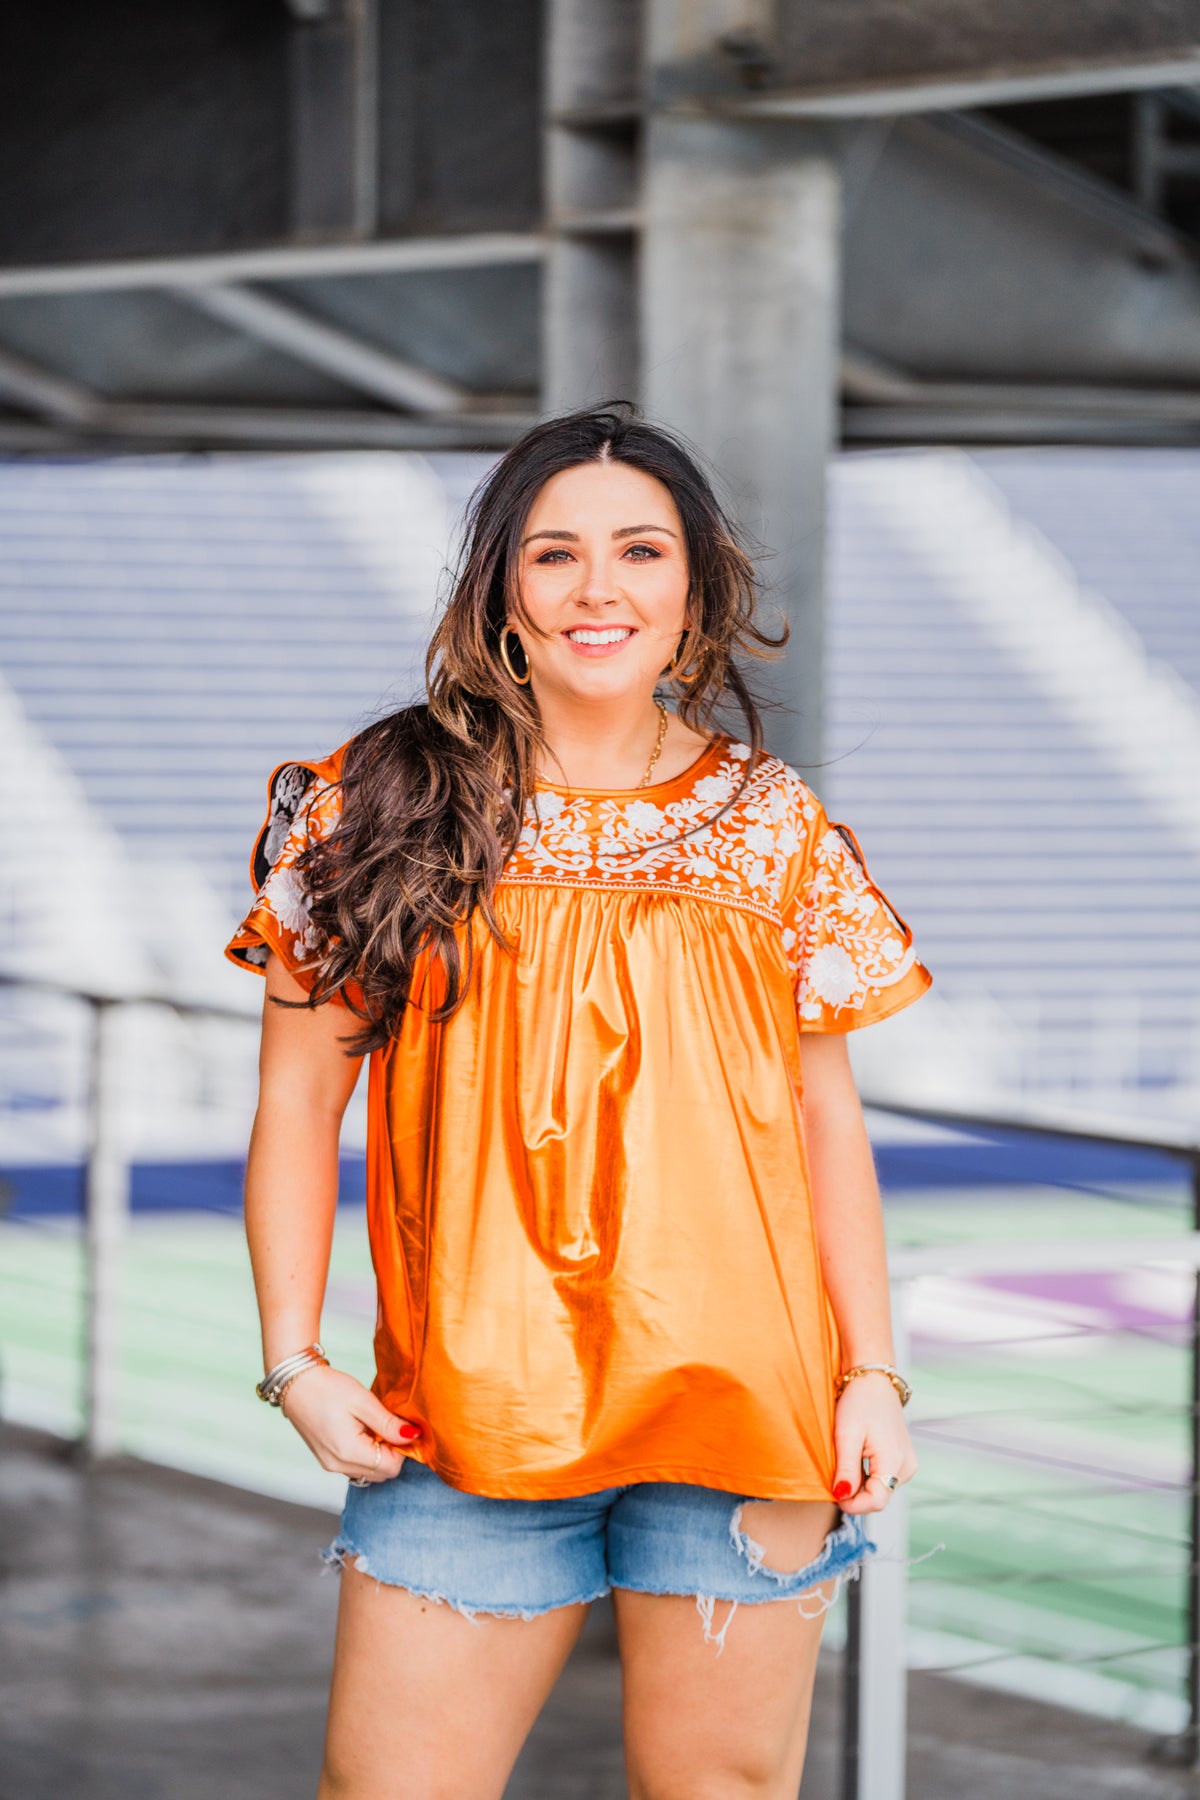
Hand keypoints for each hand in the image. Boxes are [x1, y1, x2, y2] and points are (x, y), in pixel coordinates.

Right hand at [279, 1365, 420, 1483]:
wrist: (295, 1383)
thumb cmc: (327, 1388)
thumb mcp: (363, 1401)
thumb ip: (388, 1423)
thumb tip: (412, 1436)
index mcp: (348, 1452)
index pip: (391, 1467)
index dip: (402, 1449)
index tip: (400, 1426)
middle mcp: (338, 1466)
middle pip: (382, 1473)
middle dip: (392, 1452)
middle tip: (387, 1424)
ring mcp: (331, 1465)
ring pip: (369, 1472)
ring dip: (379, 1454)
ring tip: (372, 1426)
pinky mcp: (327, 1460)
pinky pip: (356, 1467)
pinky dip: (365, 1454)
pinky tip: (361, 1431)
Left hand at [831, 1372, 917, 1513]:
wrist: (874, 1380)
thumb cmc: (859, 1402)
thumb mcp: (846, 1435)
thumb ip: (846, 1469)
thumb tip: (842, 1497)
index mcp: (895, 1461)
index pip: (876, 1502)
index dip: (852, 1504)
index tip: (833, 1494)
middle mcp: (906, 1467)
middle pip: (878, 1497)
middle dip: (854, 1493)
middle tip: (834, 1474)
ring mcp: (906, 1464)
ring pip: (880, 1489)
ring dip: (860, 1484)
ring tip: (845, 1461)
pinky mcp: (902, 1460)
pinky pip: (883, 1478)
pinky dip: (867, 1476)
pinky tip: (856, 1459)